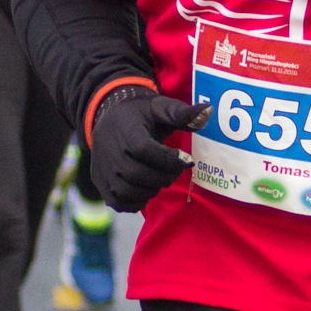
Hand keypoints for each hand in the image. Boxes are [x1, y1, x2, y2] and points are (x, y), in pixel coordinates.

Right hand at [90, 87, 211, 212]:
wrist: (108, 120)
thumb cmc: (140, 115)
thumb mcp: (161, 108)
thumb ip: (183, 114)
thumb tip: (208, 111)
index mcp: (126, 132)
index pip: (145, 150)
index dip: (170, 158)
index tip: (188, 160)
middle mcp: (110, 153)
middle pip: (138, 174)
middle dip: (164, 176)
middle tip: (176, 170)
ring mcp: (104, 172)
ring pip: (129, 191)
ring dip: (153, 189)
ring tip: (162, 177)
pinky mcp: (102, 185)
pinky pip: (120, 203)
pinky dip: (138, 201)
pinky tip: (148, 187)